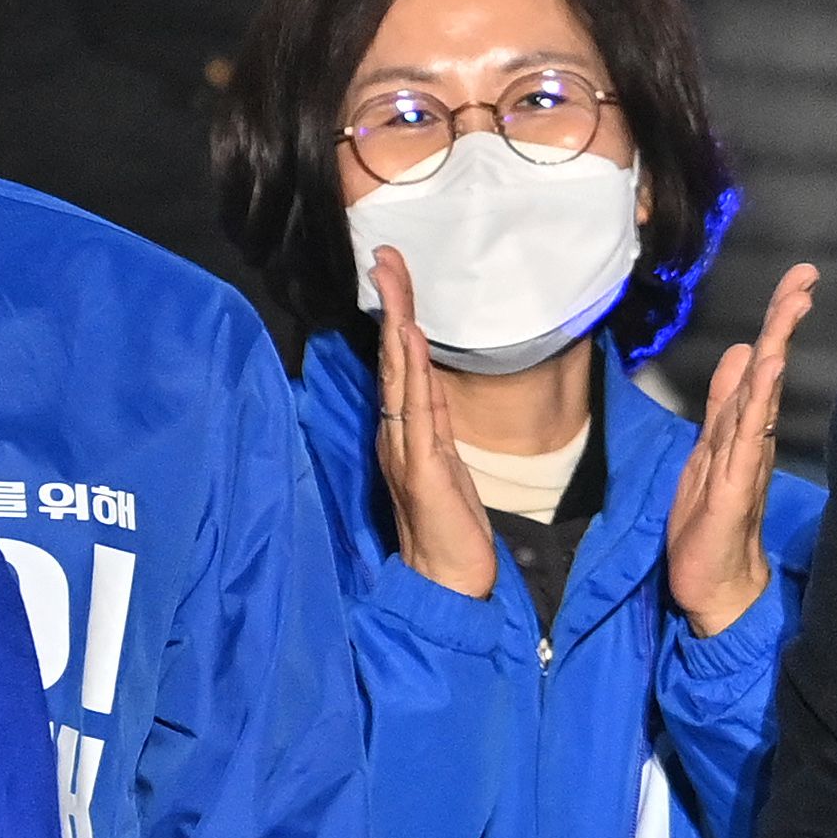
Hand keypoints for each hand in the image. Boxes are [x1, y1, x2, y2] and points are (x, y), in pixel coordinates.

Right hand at [371, 251, 501, 601]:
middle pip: (393, 359)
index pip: (400, 366)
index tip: (396, 275)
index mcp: (405, 433)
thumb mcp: (448, 467)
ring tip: (393, 280)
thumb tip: (430, 389)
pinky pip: (416, 411)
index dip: (398, 319)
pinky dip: (409, 372)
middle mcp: (398, 435)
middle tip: (386, 254)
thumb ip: (436, 427)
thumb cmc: (450, 529)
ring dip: (398, 325)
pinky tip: (407, 340)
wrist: (448, 583)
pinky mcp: (422, 469)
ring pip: (399, 376)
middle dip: (393, 304)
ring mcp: (406, 449)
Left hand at [668, 261, 810, 634]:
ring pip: (759, 401)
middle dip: (782, 323)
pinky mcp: (732, 491)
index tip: (799, 281)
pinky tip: (765, 375)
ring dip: (774, 354)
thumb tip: (743, 352)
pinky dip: (757, 406)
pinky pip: (745, 442)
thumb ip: (724, 405)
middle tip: (805, 279)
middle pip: (766, 373)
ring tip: (789, 313)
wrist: (716, 590)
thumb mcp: (708, 451)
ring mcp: (743, 465)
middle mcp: (749, 441)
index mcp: (741, 430)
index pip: (760, 366)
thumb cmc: (711, 526)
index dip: (776, 321)